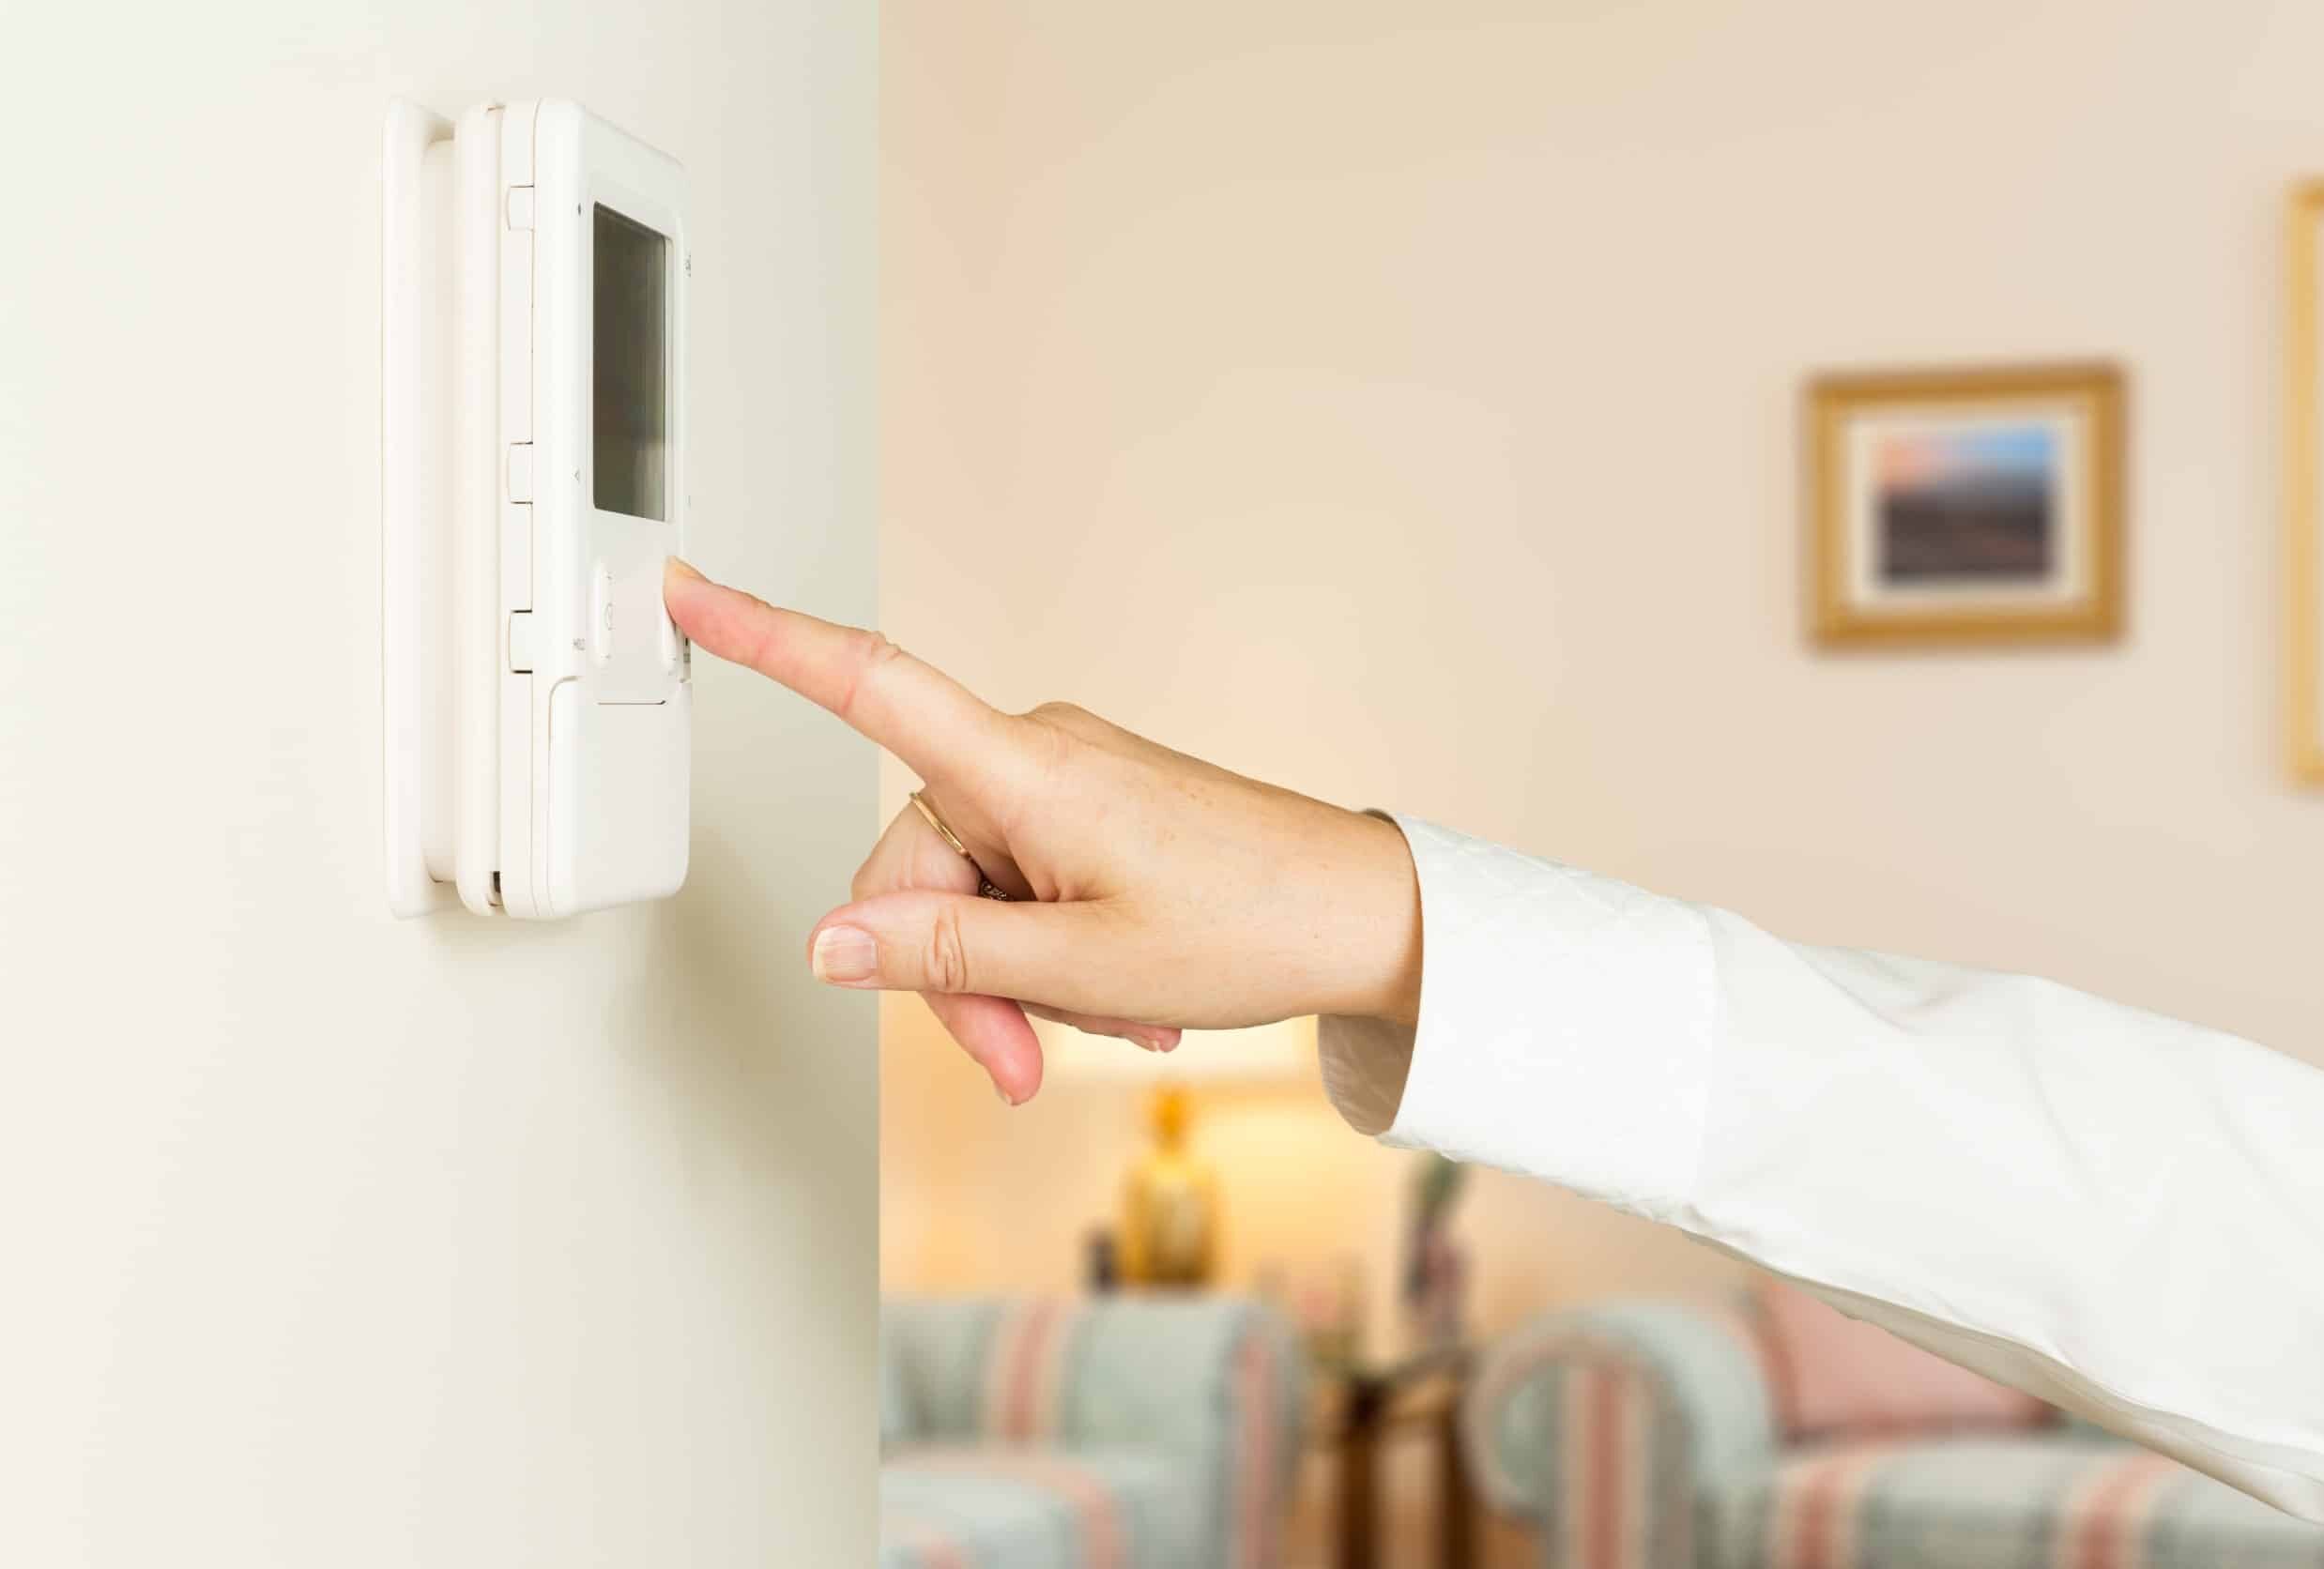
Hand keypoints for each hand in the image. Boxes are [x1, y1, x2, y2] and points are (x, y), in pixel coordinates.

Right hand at [663, 559, 1422, 1104]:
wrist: (1365, 915)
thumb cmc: (1253, 923)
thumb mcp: (1080, 969)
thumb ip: (942, 957)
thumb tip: (830, 946)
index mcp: (1024, 769)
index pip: (866, 685)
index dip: (764, 637)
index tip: (686, 586)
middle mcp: (1035, 756)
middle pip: (914, 865)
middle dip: (950, 978)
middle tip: (1018, 1062)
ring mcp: (1067, 782)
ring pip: (969, 892)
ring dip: (1012, 980)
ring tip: (1106, 1021)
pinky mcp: (1093, 809)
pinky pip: (1023, 886)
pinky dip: (1050, 955)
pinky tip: (1118, 998)